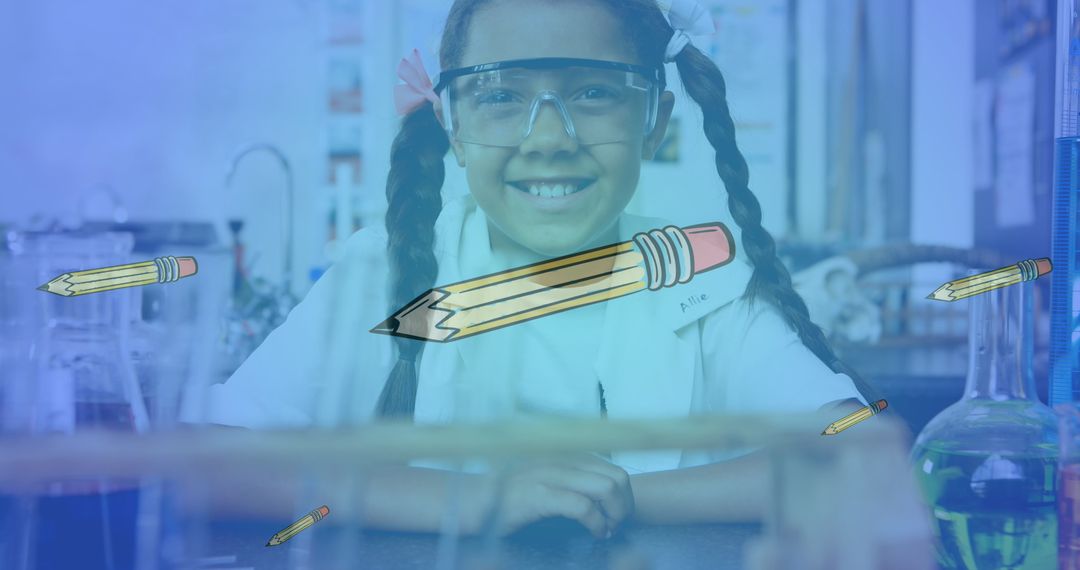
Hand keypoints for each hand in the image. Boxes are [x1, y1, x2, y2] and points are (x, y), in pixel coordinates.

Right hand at [470, 453, 634, 539]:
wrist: (473, 500)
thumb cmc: (512, 495)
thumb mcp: (548, 478)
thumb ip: (574, 479)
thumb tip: (608, 494)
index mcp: (567, 454)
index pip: (614, 469)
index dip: (624, 496)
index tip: (616, 516)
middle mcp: (562, 459)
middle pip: (617, 477)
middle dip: (624, 506)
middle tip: (614, 525)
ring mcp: (550, 474)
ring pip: (605, 488)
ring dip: (613, 515)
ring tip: (605, 530)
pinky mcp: (539, 494)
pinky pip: (582, 507)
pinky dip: (596, 524)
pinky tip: (593, 533)